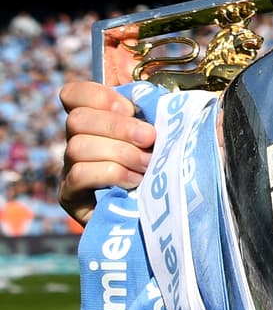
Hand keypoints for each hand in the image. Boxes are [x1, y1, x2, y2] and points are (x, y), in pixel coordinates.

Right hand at [59, 80, 155, 225]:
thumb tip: (146, 91)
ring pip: (77, 147)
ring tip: (146, 165)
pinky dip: (111, 174)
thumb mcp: (162, 135)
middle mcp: (77, 142)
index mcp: (95, 120)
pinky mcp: (71, 196)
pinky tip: (135, 182)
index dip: (98, 96)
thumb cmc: (165, 169)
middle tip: (150, 139)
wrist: (163, 218)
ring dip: (120, 153)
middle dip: (119, 127)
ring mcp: (70, 169)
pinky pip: (78, 175)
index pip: (73, 94)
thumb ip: (151, 110)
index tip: (130, 107)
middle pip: (77, 120)